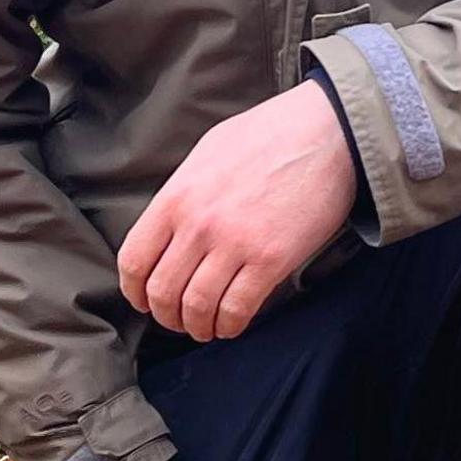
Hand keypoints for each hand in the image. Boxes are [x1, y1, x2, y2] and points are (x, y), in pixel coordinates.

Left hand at [117, 82, 359, 339]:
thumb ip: (183, 193)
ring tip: (205, 328)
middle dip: (167, 315)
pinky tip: (232, 324)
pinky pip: (237, 308)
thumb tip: (169, 226)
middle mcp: (199, 225)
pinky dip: (230, 325)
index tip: (144, 300)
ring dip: (198, 326)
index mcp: (176, 197)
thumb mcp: (208, 154)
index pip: (135, 260)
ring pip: (197, 307)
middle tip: (178, 319)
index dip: (135, 291)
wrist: (326, 133)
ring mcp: (234, 244)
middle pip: (163, 291)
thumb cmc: (269, 136)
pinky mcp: (271, 260)